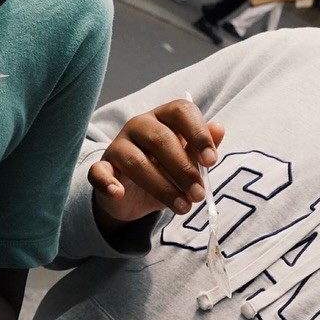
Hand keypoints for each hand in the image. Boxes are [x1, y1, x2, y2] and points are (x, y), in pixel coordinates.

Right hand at [89, 99, 225, 228]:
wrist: (133, 195)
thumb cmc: (164, 171)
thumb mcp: (187, 161)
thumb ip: (201, 147)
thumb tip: (219, 128)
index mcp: (164, 118)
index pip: (181, 111)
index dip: (198, 134)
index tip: (211, 161)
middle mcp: (139, 125)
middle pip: (161, 139)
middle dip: (183, 169)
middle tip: (199, 194)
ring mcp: (118, 145)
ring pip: (137, 162)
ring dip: (162, 187)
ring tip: (182, 207)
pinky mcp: (103, 168)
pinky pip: (100, 172)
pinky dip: (108, 183)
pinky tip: (119, 194)